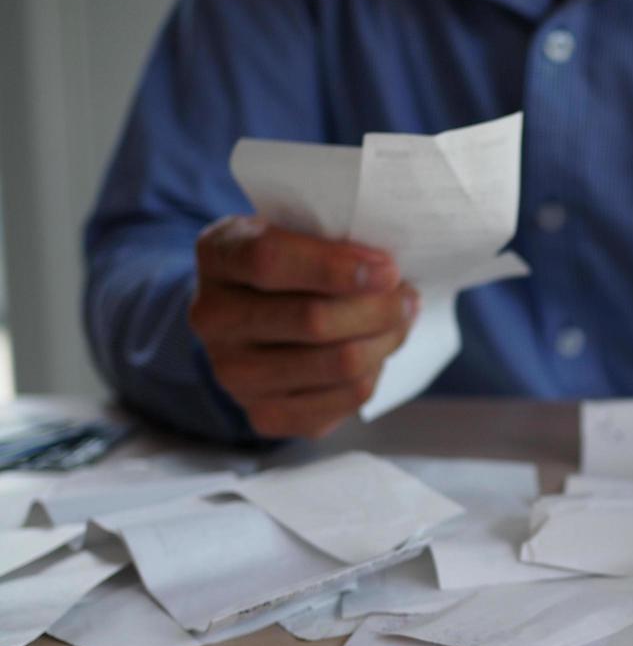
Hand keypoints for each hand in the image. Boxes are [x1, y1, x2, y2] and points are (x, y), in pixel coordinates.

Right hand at [188, 215, 417, 437]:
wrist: (267, 312)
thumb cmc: (298, 263)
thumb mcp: (304, 231)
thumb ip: (336, 239)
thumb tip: (389, 272)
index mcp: (218, 254)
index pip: (268, 260)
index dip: (336, 267)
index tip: (387, 269)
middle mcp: (212, 317)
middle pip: (312, 320)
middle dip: (377, 308)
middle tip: (406, 297)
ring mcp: (232, 372)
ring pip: (338, 363)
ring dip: (385, 340)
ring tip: (401, 321)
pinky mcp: (263, 414)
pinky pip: (343, 399)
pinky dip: (374, 373)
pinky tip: (376, 352)